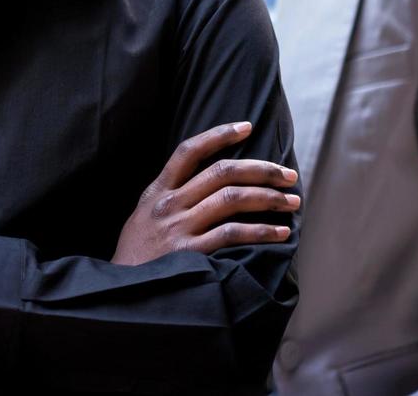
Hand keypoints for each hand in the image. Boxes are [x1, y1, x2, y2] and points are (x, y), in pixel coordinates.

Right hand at [112, 121, 298, 265]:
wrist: (124, 291)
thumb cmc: (137, 254)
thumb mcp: (143, 215)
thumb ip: (169, 197)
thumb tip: (208, 183)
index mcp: (158, 191)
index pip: (189, 151)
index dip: (219, 135)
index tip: (246, 126)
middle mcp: (169, 204)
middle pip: (221, 173)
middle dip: (261, 170)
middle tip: (288, 175)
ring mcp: (179, 227)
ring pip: (231, 199)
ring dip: (268, 198)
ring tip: (292, 201)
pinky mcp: (190, 253)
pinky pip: (232, 235)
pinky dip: (262, 231)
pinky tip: (281, 232)